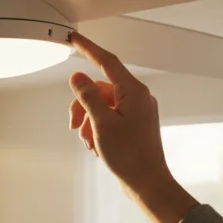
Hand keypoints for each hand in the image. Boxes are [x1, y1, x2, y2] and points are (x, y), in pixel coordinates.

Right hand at [68, 33, 198, 222]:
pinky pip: (110, 117)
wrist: (148, 183)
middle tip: (73, 125)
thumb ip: (88, 96)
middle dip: (83, 105)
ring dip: (89, 121)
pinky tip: (96, 146)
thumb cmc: (129, 156)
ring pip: (102, 105)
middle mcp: (138, 97)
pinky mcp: (135, 125)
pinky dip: (98, 128)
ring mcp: (138, 111)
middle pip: (100, 88)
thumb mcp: (101, 123)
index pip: (107, 61)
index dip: (88, 49)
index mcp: (133, 92)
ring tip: (88, 142)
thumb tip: (78, 77)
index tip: (74, 38)